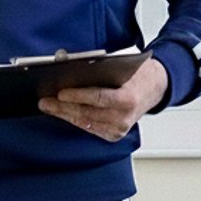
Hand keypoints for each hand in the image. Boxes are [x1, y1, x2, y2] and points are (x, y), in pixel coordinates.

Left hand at [37, 57, 169, 141]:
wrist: (155, 88)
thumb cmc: (138, 74)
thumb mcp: (123, 66)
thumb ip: (100, 69)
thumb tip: (71, 68)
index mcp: (128, 98)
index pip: (98, 98)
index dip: (77, 96)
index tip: (60, 93)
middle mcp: (124, 117)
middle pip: (87, 113)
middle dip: (62, 107)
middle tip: (45, 101)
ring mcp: (119, 128)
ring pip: (85, 122)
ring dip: (64, 114)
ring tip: (48, 106)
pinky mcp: (114, 134)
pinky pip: (89, 128)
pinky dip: (75, 120)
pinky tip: (62, 114)